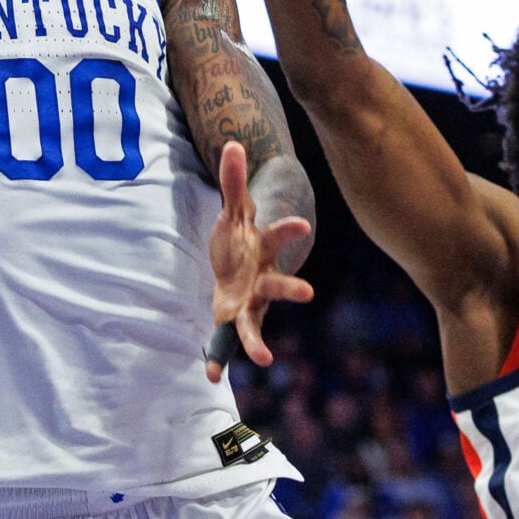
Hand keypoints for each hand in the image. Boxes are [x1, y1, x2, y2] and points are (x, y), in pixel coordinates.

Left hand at [204, 140, 312, 381]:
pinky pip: (227, 342)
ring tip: (264, 361)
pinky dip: (218, 359)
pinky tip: (209, 378)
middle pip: (279, 285)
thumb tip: (231, 141)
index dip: (289, 229)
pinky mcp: (234, 319)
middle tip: (309, 294)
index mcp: (264, 248)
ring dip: (258, 341)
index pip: (279, 236)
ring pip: (256, 323)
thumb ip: (232, 180)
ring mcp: (251, 303)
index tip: (302, 224)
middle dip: (292, 289)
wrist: (242, 264)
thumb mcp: (233, 208)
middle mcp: (264, 279)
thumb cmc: (240, 235)